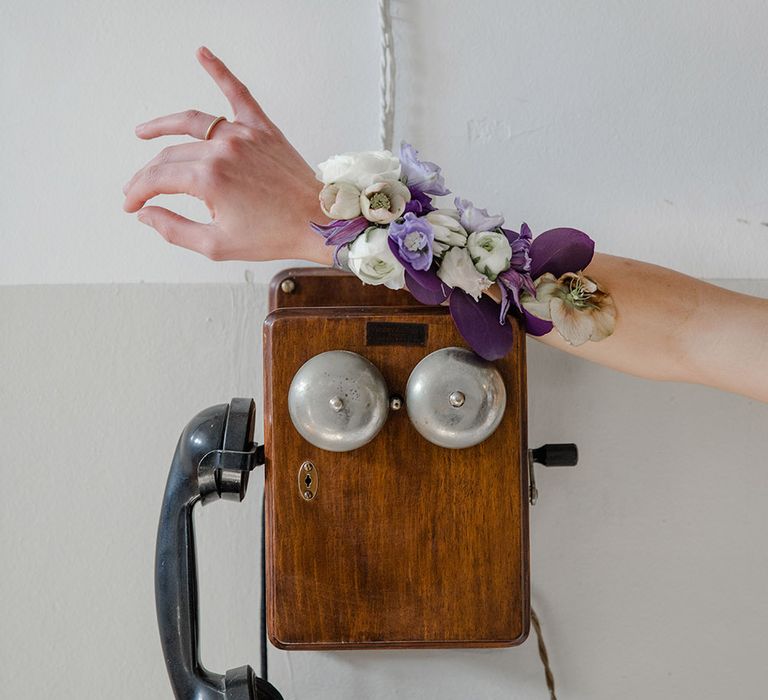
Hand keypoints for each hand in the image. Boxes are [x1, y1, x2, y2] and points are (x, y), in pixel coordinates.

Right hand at [123, 46, 332, 264]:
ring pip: (192, 124)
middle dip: (148, 174)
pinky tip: (202, 53)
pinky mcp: (262, 129)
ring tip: (144, 133)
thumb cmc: (274, 236)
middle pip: (171, 155)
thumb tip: (146, 214)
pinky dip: (219, 71)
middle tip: (139, 190)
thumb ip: (174, 230)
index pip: (157, 178)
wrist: (318, 223)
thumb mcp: (217, 245)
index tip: (131, 205)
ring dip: (164, 127)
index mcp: (209, 179)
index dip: (138, 192)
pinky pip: (238, 93)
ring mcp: (243, 135)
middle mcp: (223, 150)